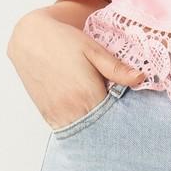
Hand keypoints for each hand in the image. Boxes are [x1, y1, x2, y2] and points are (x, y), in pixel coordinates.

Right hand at [7, 11, 143, 129]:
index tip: (136, 114)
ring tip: (105, 111)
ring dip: (96, 126)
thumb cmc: (63, 41)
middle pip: (100, 129)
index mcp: (87, 94)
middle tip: (122, 113)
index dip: (126, 117)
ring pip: (83, 132)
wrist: (29, 39)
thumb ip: (116, 68)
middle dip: (112, 123)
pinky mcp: (47, 115)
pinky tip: (87, 111)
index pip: (114, 119)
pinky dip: (80, 124)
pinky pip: (68, 128)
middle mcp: (71, 110)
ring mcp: (57, 115)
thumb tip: (141, 78)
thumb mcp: (92, 50)